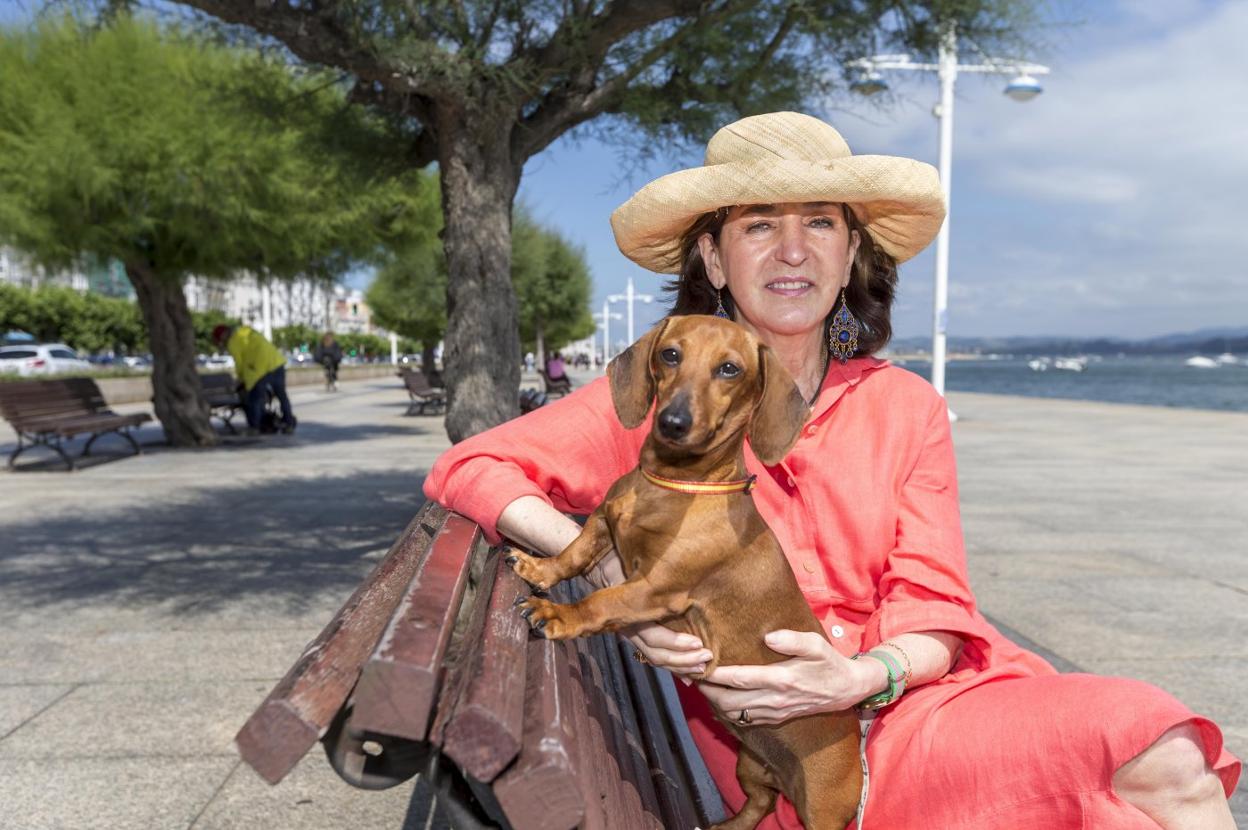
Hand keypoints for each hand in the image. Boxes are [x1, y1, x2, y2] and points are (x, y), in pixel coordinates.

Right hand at [587, 549, 710, 678]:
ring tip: (702, 667)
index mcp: (628, 610)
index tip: (697, 642)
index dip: (675, 642)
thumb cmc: (619, 555)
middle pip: (655, 652)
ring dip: (679, 665)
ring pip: (654, 657)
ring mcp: (632, 630)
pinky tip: (688, 676)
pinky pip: (654, 654)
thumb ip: (648, 573)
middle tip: (707, 655)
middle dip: (683, 658)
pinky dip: (672, 665)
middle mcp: (628, 624)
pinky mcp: (638, 632)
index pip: (652, 635)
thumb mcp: (632, 562)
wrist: (598, 558)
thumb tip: (675, 579)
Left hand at [698, 630, 881, 724]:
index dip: (716, 673)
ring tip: (701, 685)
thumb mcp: (816, 644)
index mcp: (782, 679)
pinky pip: (745, 720)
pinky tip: (719, 698)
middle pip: (730, 701)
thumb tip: (768, 637)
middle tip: (692, 674)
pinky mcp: (776, 717)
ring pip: (735, 713)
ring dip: (715, 702)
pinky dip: (728, 711)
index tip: (699, 663)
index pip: (740, 679)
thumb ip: (792, 639)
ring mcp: (775, 711)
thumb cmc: (829, 662)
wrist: (846, 690)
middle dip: (708, 690)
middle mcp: (775, 699)